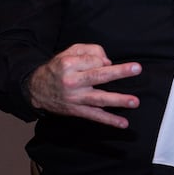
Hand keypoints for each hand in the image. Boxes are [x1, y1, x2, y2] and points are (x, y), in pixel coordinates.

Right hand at [25, 43, 140, 128]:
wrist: (36, 90)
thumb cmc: (58, 68)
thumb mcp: (69, 52)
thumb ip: (90, 51)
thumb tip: (108, 61)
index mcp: (68, 65)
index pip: (93, 60)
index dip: (102, 60)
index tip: (102, 62)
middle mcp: (72, 82)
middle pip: (99, 75)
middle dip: (119, 72)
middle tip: (137, 68)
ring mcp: (75, 98)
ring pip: (100, 98)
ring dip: (118, 100)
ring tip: (134, 101)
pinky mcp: (77, 110)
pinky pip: (95, 116)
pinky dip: (109, 120)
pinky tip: (123, 123)